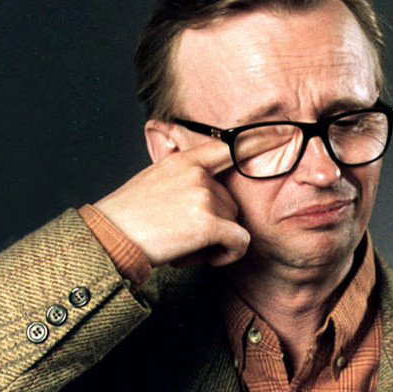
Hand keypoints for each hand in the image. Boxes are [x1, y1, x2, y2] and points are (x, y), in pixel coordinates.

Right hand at [93, 140, 248, 266]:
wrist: (109, 237)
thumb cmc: (129, 215)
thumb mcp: (153, 180)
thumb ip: (181, 175)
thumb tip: (203, 177)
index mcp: (184, 162)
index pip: (228, 147)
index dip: (259, 140)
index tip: (283, 133)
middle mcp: (198, 175)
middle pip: (230, 201)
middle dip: (214, 222)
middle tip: (183, 234)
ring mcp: (204, 197)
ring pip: (234, 222)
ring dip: (216, 240)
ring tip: (184, 244)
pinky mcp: (210, 224)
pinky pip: (239, 241)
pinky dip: (228, 254)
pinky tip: (207, 258)